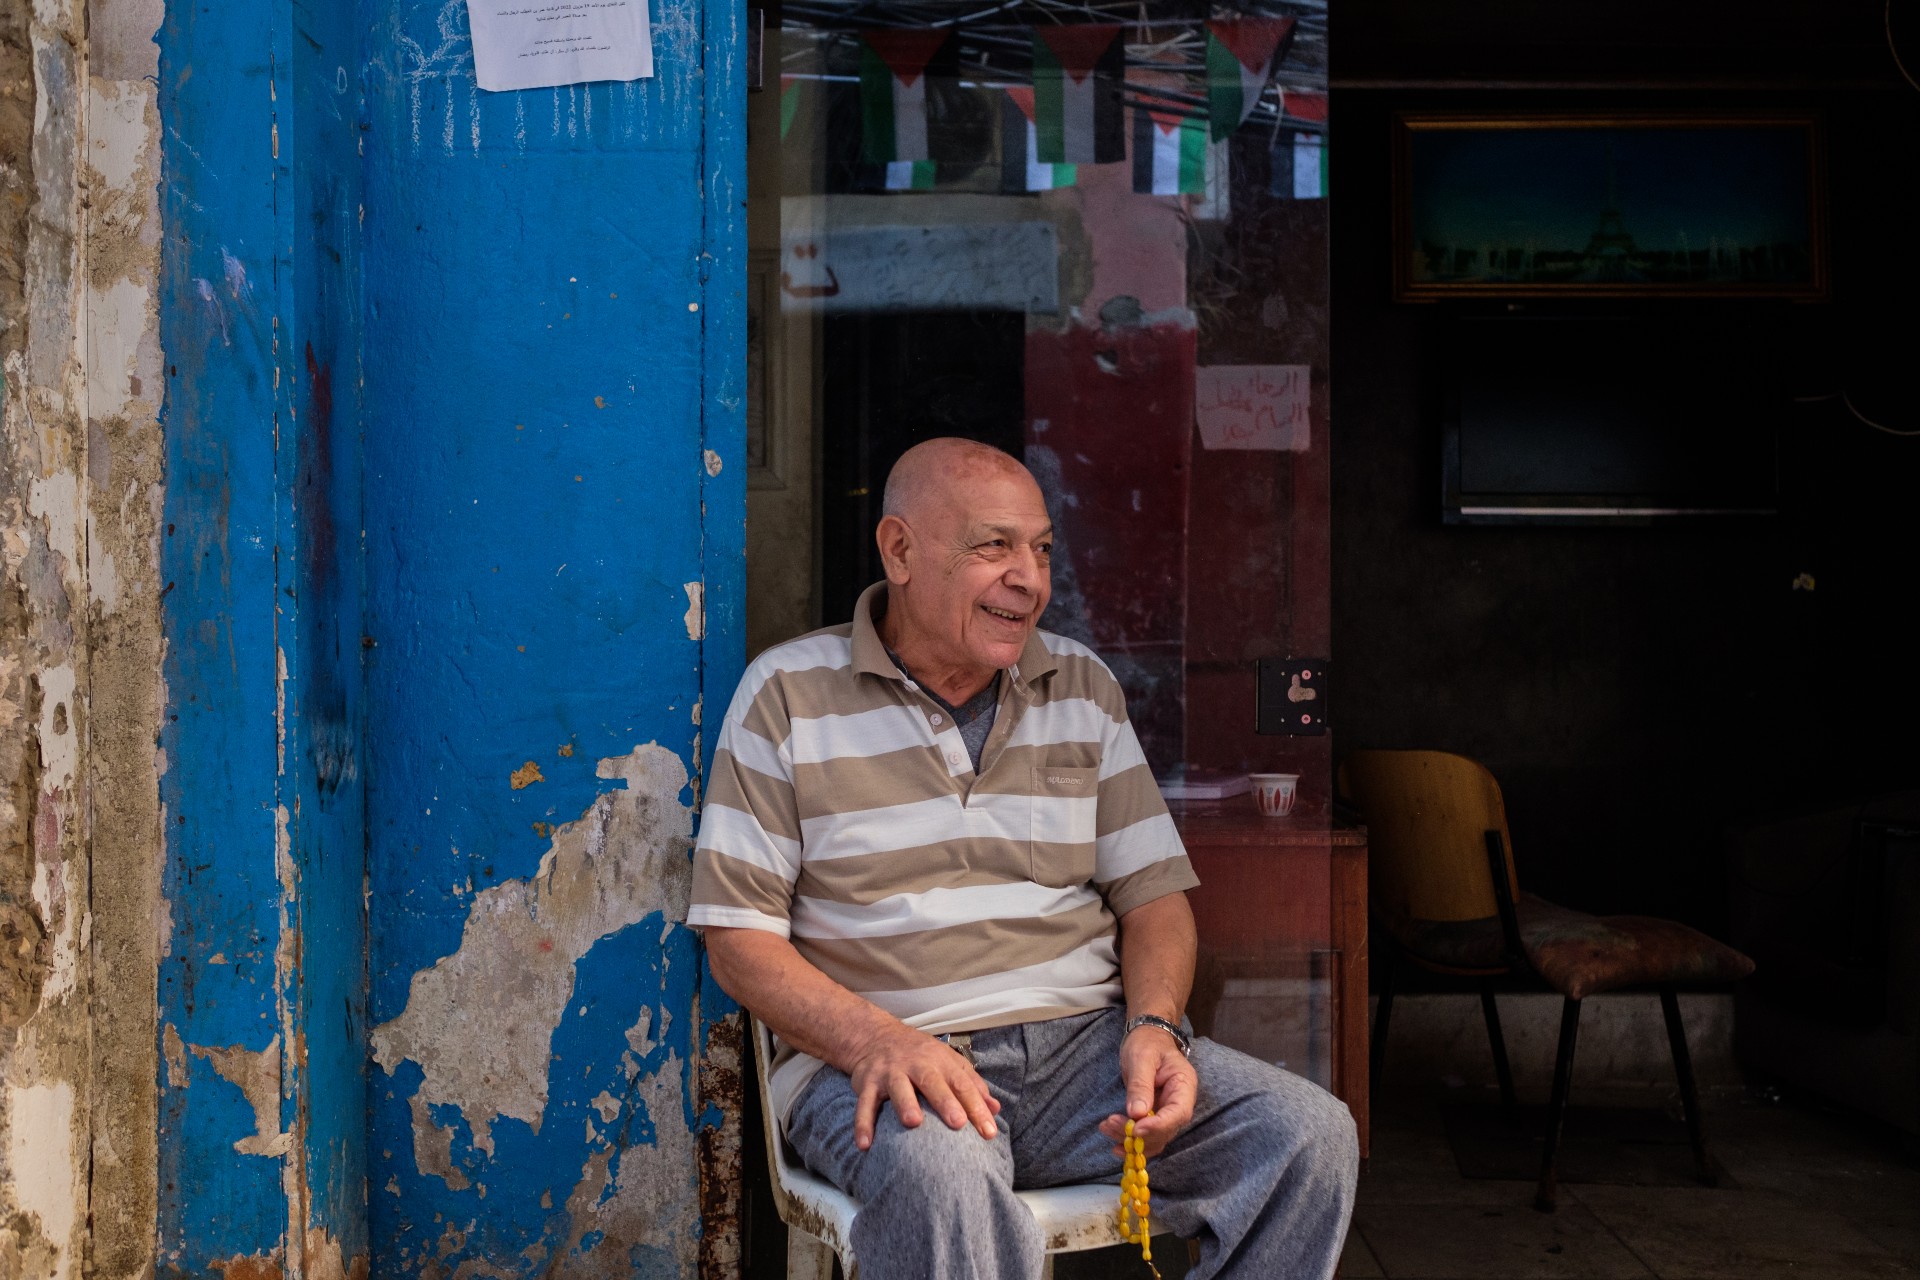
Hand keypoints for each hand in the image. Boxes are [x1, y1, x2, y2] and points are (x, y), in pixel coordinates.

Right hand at [846, 1022, 1002, 1151]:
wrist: (876, 1036)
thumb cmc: (921, 1056)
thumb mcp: (949, 1063)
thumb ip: (973, 1086)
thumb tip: (995, 1110)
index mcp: (940, 1061)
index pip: (962, 1084)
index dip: (977, 1107)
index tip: (989, 1132)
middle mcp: (915, 1065)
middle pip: (932, 1082)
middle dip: (945, 1101)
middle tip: (958, 1123)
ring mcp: (890, 1073)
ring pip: (898, 1088)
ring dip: (905, 1104)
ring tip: (913, 1123)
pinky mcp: (867, 1083)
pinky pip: (864, 1104)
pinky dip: (862, 1124)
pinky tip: (865, 1145)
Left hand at [1098, 1024, 1196, 1158]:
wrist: (1146, 1037)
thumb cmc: (1147, 1043)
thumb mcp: (1141, 1058)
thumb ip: (1141, 1085)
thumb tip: (1137, 1114)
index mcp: (1184, 1086)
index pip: (1178, 1113)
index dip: (1158, 1126)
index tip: (1135, 1129)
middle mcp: (1180, 1103)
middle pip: (1165, 1130)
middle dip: (1138, 1133)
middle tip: (1111, 1124)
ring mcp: (1167, 1112)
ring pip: (1154, 1137)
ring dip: (1130, 1140)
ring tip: (1106, 1127)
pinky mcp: (1154, 1117)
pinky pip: (1145, 1135)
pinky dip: (1130, 1141)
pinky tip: (1112, 1140)